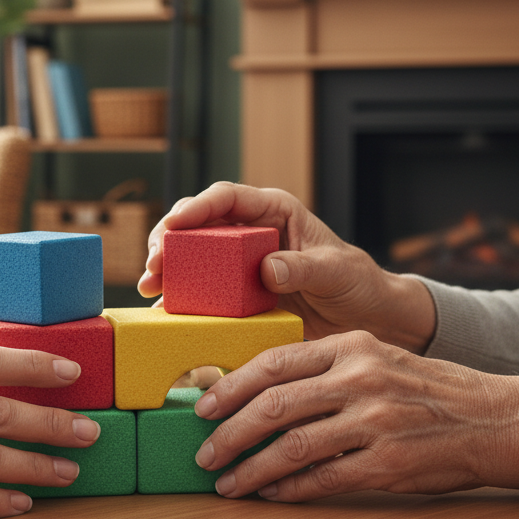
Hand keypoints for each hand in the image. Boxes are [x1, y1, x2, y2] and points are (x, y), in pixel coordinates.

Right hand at [138, 182, 435, 352]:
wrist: (367, 320)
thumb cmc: (357, 283)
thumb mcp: (337, 271)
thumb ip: (304, 267)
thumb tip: (267, 269)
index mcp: (273, 212)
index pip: (227, 198)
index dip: (196, 207)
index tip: (174, 226)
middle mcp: (249, 233)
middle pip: (196, 225)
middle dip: (168, 241)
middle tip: (155, 265)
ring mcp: (238, 265)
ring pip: (191, 258)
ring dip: (167, 271)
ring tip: (151, 288)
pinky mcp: (235, 296)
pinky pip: (201, 294)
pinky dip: (180, 302)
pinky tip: (163, 313)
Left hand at [192, 331, 518, 501]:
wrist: (495, 418)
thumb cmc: (425, 389)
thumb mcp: (375, 356)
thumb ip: (323, 368)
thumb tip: (257, 393)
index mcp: (350, 345)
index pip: (273, 362)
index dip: (231, 387)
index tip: (202, 406)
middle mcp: (360, 378)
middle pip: (274, 405)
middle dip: (229, 433)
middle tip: (204, 452)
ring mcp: (375, 421)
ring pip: (293, 446)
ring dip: (251, 468)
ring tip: (227, 482)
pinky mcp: (389, 463)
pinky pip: (325, 479)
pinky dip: (291, 489)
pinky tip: (271, 493)